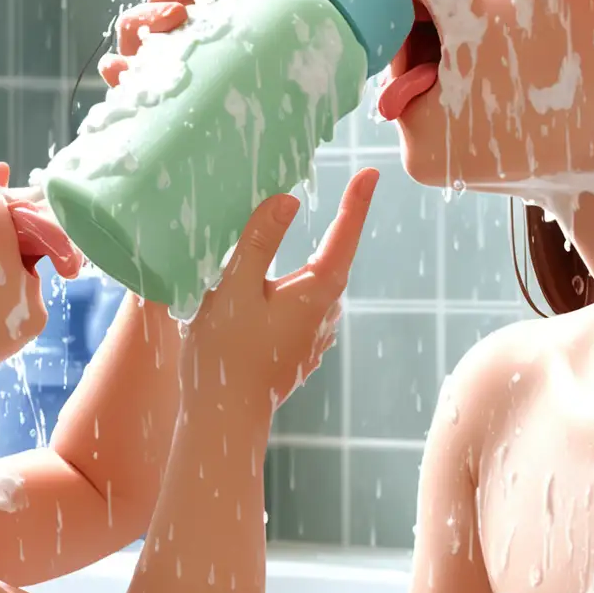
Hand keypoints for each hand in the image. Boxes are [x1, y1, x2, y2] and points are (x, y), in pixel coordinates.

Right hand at [100, 0, 305, 86]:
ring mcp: (154, 52)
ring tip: (179, 14)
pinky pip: (121, 76)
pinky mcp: (144, 86)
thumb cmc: (262, 35)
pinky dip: (117, 69)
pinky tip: (121, 66)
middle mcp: (170, 20)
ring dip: (151, 15)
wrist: (266, 97)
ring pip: (134, 25)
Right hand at [177, 165, 374, 417]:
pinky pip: (299, 309)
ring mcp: (313, 337)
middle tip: (343, 191)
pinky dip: (289, 292)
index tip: (372, 171)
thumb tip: (289, 200)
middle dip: (334, 227)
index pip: (344, 236)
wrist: (221, 420)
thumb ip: (258, 240)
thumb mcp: (234, 287)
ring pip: (312, 287)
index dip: (357, 201)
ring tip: (287, 241)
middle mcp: (324, 314)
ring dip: (304, 264)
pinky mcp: (297, 353)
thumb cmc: (224, 353)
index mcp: (316, 293)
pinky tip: (265, 295)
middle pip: (330, 260)